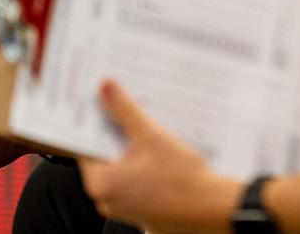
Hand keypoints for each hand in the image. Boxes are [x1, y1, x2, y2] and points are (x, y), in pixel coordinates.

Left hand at [78, 79, 240, 232]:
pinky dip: (142, 162)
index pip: (85, 144)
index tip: (101, 100)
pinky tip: (160, 150)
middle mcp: (107, 198)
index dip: (94, 120)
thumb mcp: (152, 138)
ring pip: (121, 166)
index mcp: (101, 183)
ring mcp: (124, 206)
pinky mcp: (142, 208)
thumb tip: (106, 89)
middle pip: (104, 154)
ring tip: (150, 128)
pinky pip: (134, 178)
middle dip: (117, 130)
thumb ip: (125, 111)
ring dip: (132, 146)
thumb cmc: (183, 181)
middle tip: (129, 107)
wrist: (213, 210)